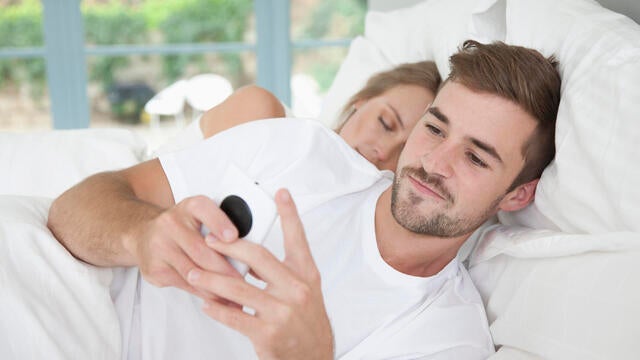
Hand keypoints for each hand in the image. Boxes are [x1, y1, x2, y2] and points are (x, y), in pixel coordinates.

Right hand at [127, 195, 242, 295]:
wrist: (144, 234)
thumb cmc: (183, 226)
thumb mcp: (202, 217)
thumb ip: (221, 228)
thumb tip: (249, 250)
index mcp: (190, 206)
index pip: (204, 210)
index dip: (219, 223)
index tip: (233, 236)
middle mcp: (171, 223)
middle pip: (200, 249)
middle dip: (224, 268)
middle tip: (243, 281)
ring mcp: (160, 247)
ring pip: (193, 271)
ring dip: (216, 286)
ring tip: (235, 296)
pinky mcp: (155, 269)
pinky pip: (185, 284)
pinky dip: (204, 294)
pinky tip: (218, 299)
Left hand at [187, 189, 333, 359]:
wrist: (314, 358)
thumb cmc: (307, 323)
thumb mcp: (307, 292)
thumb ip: (285, 272)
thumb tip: (252, 256)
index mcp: (307, 276)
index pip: (298, 239)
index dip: (290, 214)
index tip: (280, 193)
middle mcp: (296, 290)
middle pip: (258, 257)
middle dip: (229, 246)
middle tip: (209, 240)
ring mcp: (282, 312)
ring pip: (238, 288)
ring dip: (212, 280)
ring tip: (194, 275)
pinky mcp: (268, 334)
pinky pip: (235, 317)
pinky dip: (217, 310)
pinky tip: (206, 304)